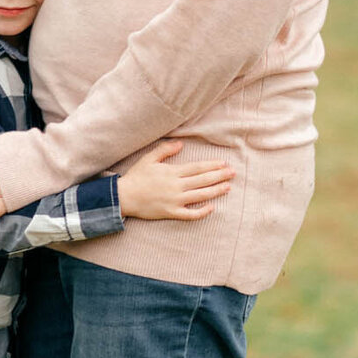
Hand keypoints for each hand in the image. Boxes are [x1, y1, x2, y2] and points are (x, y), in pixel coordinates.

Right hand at [117, 141, 234, 220]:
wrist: (124, 197)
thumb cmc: (136, 177)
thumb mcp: (149, 159)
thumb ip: (165, 149)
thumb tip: (181, 143)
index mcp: (172, 172)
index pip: (197, 168)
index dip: (212, 165)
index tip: (224, 163)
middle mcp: (176, 186)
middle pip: (203, 180)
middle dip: (219, 176)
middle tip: (233, 173)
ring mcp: (175, 200)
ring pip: (200, 196)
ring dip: (215, 191)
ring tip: (228, 187)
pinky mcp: (171, 213)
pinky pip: (190, 214)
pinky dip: (201, 212)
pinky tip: (212, 208)